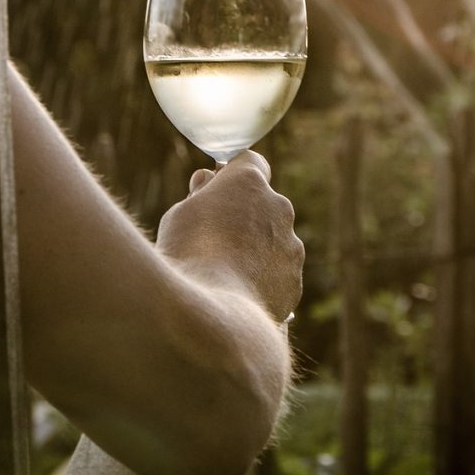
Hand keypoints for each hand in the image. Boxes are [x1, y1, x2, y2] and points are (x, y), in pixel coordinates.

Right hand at [155, 151, 303, 323]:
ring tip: (223, 274)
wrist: (211, 312)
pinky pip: (278, 272)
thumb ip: (200, 195)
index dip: (232, 176)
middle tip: (212, 238)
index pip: (250, 162)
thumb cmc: (187, 255)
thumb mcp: (180, 215)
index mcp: (249, 182)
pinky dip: (262, 279)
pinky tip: (237, 294)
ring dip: (254, 249)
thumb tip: (208, 182)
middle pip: (262, 204)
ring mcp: (291, 245)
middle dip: (244, 216)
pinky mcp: (294, 279)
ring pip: (272, 240)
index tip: (217, 189)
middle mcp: (278, 207)